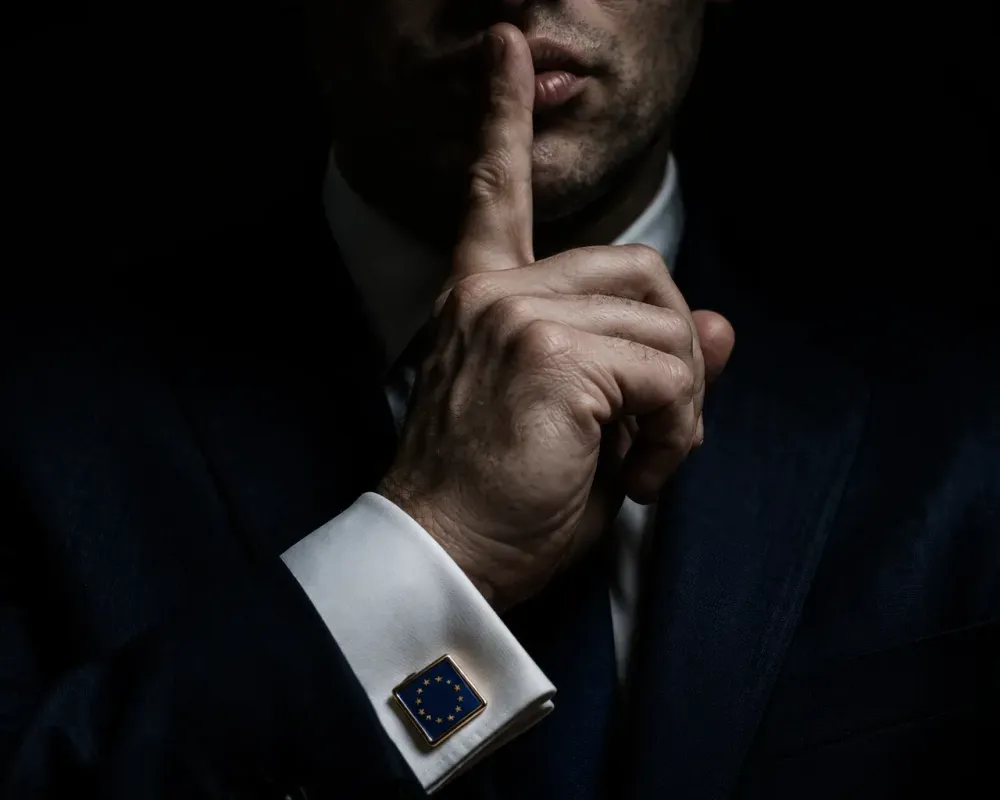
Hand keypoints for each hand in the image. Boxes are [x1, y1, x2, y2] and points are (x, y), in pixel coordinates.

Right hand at [377, 23, 734, 609]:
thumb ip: (649, 364)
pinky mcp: (552, 354)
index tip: (509, 51)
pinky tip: (635, 475)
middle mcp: (498, 293)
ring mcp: (521, 316)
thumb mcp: (585, 425)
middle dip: (676, 348)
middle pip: (644, 268)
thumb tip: (723, 325)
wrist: (443, 561)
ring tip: (638, 462)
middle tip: (653, 425)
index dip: (503, 121)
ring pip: (668, 323)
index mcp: (486, 299)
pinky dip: (677, 433)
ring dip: (680, 404)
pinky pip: (669, 374)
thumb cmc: (501, 501)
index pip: (498, 195)